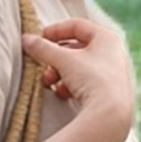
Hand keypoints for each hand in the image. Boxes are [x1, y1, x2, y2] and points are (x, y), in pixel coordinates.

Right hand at [20, 16, 134, 141]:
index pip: (77, 26)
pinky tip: (62, 94)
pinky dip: (71, 86)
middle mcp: (114, 53)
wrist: (110, 116)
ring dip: (60, 73)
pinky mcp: (110, 93)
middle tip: (42, 65)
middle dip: (56, 58)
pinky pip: (87, 83)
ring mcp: (113, 74)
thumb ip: (43, 49)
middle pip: (77, 48)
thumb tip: (26, 39)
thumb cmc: (91, 80)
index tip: (40, 38)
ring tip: (49, 83)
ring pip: (80, 68)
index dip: (56, 30)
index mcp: (107, 37)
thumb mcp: (63, 61)